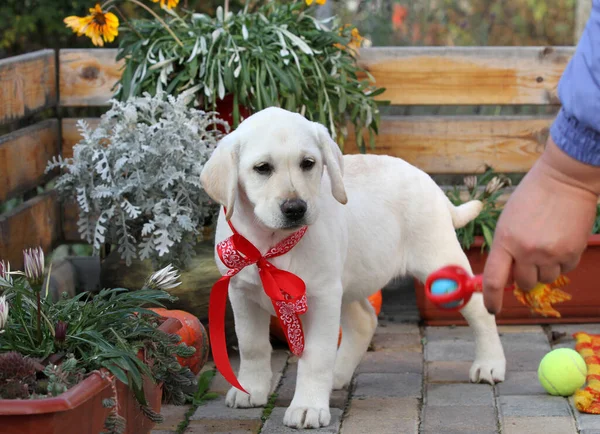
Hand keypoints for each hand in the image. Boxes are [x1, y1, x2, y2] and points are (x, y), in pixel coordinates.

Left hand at [482, 137, 599, 313]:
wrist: (565, 180)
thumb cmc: (531, 197)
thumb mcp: (508, 221)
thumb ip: (506, 248)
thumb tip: (507, 274)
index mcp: (505, 241)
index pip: (494, 280)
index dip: (491, 299)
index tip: (492, 309)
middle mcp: (527, 251)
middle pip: (523, 284)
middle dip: (523, 277)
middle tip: (527, 258)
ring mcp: (552, 254)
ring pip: (545, 279)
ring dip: (543, 269)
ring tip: (545, 243)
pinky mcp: (573, 253)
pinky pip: (564, 270)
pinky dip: (561, 261)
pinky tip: (560, 240)